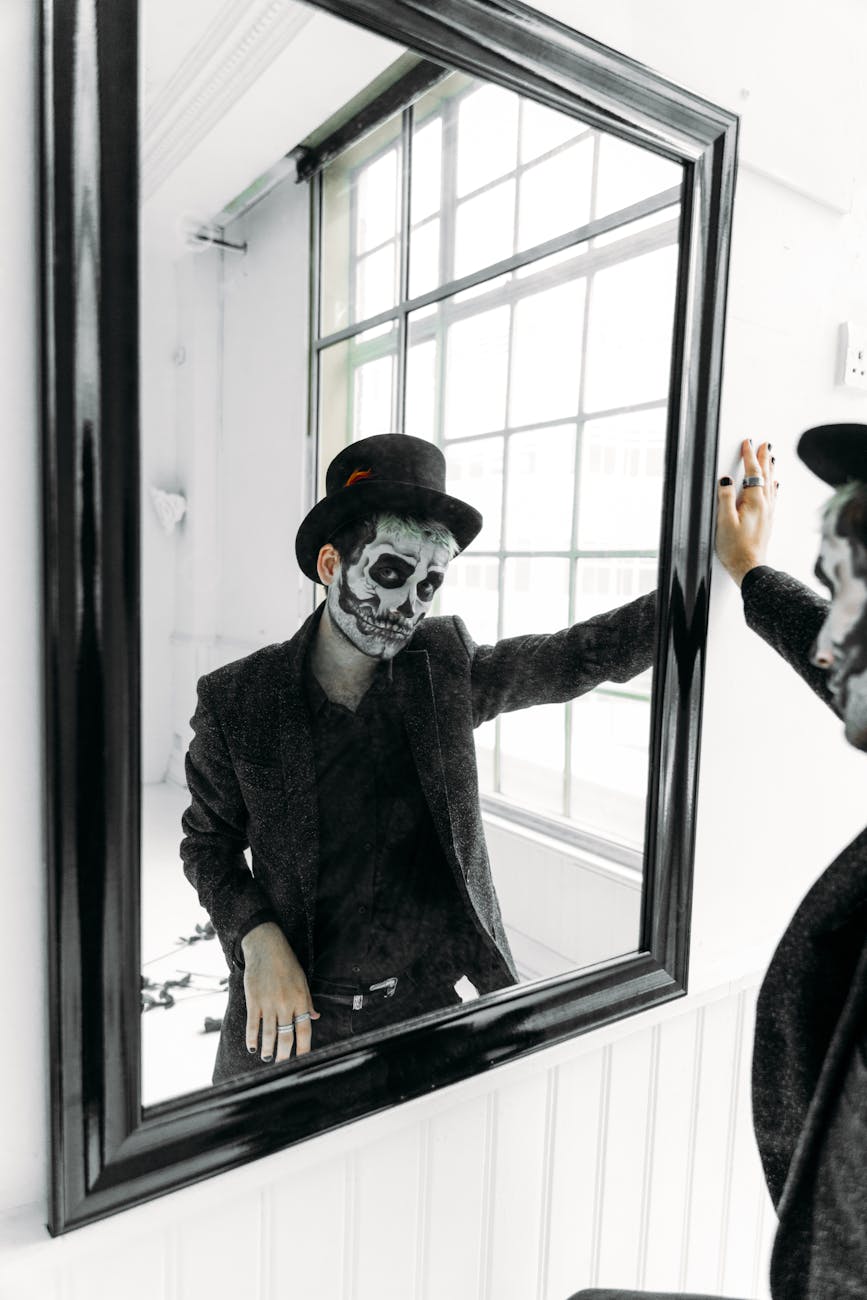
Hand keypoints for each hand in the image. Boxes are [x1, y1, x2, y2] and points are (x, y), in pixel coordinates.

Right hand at [241, 922, 319, 1062]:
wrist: (266, 947)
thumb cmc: (287, 963)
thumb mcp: (303, 980)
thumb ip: (308, 1001)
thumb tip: (315, 1017)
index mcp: (300, 1000)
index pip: (304, 1031)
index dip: (304, 1048)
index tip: (302, 1061)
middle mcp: (285, 1004)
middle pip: (286, 1036)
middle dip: (285, 1054)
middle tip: (282, 1065)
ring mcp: (268, 1004)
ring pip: (269, 1034)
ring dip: (268, 1049)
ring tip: (267, 1058)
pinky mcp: (253, 1001)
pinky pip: (253, 1024)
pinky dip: (252, 1038)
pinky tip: (252, 1047)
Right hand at [715, 438, 778, 585]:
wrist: (749, 567)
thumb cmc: (735, 548)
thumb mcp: (725, 521)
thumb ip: (726, 498)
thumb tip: (726, 479)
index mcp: (755, 502)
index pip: (753, 473)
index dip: (749, 456)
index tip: (748, 443)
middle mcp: (765, 505)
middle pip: (766, 476)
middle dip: (764, 458)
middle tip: (765, 444)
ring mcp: (768, 513)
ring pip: (771, 484)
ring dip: (770, 469)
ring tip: (770, 458)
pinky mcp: (767, 521)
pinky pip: (772, 496)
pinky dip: (772, 486)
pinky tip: (774, 485)